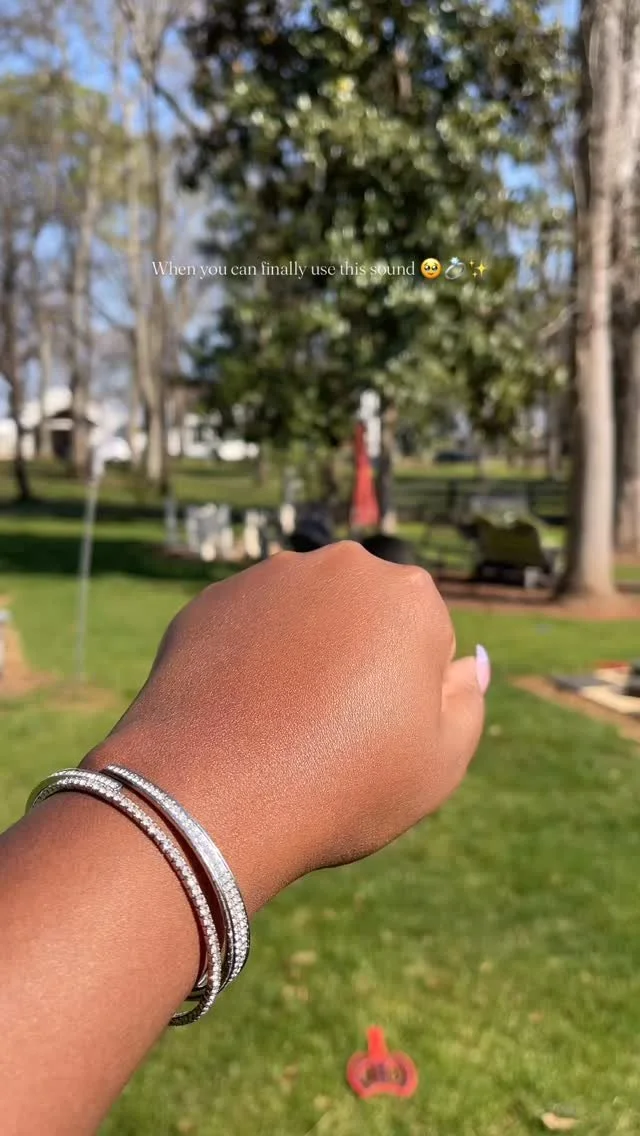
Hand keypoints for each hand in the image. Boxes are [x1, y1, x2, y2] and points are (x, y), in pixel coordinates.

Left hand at [84, 542, 486, 913]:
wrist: (212, 795)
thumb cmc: (343, 782)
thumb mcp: (441, 762)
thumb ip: (467, 700)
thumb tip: (466, 662)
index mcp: (410, 595)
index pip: (427, 639)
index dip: (409, 693)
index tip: (380, 733)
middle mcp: (341, 566)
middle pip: (366, 614)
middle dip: (359, 656)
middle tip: (333, 728)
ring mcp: (270, 577)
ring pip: (305, 616)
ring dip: (304, 653)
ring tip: (282, 722)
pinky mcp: (214, 600)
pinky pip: (250, 627)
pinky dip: (251, 658)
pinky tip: (241, 710)